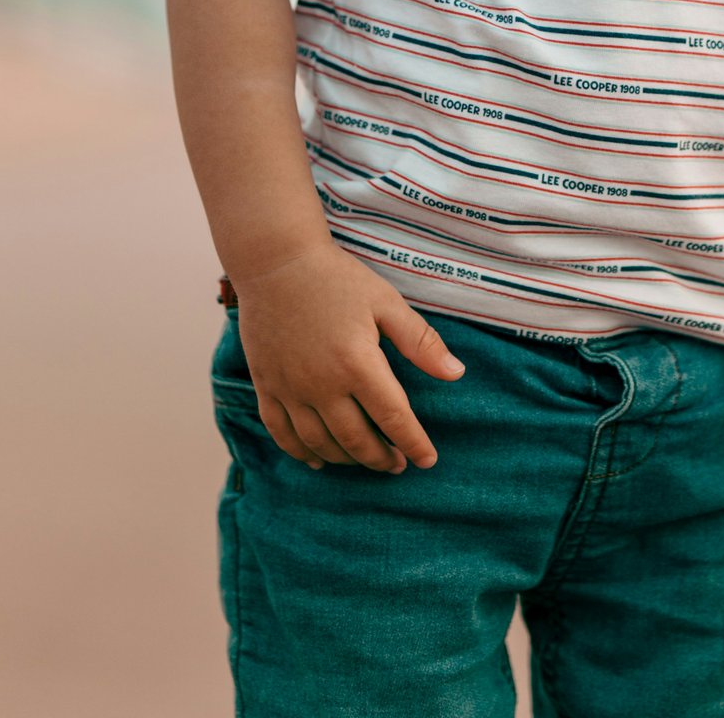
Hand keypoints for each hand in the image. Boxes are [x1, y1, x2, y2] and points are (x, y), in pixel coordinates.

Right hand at [231, 240, 465, 472]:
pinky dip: (301, 453)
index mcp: (357, 364)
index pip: (393, 418)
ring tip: (366, 460)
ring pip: (321, 443)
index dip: (414, 443)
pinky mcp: (266, 385)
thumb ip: (420, 342)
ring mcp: (290, 388)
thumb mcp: (385, 302)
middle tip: (398, 464)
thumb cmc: (336, 278)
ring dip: (347, 460)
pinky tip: (318, 460)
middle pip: (356, 440)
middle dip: (381, 458)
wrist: (275, 260)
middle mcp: (322, 385)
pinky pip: (282, 433)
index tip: (428, 460)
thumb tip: (457, 374)